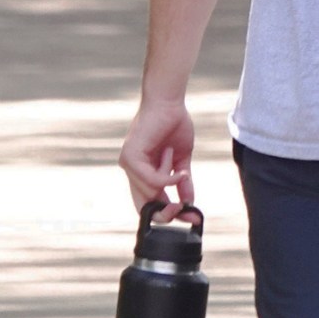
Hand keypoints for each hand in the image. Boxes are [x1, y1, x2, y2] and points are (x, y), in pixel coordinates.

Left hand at [120, 96, 195, 211]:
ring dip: (172, 181)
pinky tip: (178, 166)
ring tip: (178, 162)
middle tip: (187, 210)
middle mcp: (132, 171)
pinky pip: (152, 180)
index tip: (189, 216)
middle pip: (145, 206)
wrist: (169, 101)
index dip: (168, 213)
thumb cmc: (174, 124)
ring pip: (151, 193)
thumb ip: (183, 181)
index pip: (150, 203)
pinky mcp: (130, 158)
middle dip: (168, 212)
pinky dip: (169, 176)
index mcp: (143, 172)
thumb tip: (190, 202)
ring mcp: (128, 165)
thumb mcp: (182, 160)